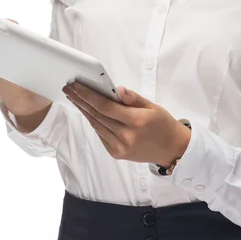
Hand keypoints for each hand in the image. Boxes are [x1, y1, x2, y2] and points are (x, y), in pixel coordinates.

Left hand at [63, 82, 190, 167]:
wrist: (172, 149)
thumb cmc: (163, 124)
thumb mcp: (152, 106)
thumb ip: (133, 98)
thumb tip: (117, 89)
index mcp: (136, 121)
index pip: (105, 106)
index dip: (88, 95)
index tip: (75, 85)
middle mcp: (126, 136)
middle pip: (97, 115)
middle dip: (81, 100)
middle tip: (69, 88)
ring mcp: (120, 147)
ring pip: (96, 125)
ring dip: (84, 111)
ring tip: (74, 98)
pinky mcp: (117, 154)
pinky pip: (101, 135)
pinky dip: (93, 122)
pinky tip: (87, 112)